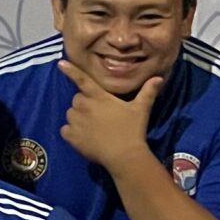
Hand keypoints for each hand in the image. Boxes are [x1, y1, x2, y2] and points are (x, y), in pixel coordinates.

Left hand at [57, 57, 163, 176]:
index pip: (82, 80)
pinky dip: (71, 132)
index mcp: (99, 96)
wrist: (124, 155)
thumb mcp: (141, 109)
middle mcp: (84, 106)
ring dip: (78, 117)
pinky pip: (65, 130)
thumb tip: (159, 77)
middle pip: (78, 99)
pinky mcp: (70, 136)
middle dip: (85, 104)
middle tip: (99, 114)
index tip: (61, 63)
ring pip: (71, 114)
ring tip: (93, 127)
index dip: (71, 71)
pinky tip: (84, 137)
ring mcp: (75, 121)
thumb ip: (148, 92)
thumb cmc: (132, 130)